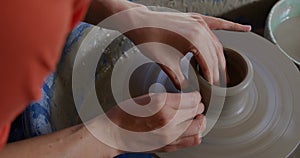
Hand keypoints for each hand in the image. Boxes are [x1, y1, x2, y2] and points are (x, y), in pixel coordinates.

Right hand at [95, 92, 205, 151]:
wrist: (115, 133)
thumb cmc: (126, 113)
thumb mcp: (147, 97)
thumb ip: (169, 98)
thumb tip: (187, 99)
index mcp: (162, 105)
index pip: (192, 99)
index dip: (195, 96)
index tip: (193, 95)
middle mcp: (168, 121)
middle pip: (196, 112)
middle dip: (197, 106)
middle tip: (194, 104)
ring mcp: (169, 136)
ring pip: (198, 127)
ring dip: (198, 119)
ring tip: (194, 116)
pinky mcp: (168, 146)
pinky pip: (192, 140)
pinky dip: (195, 133)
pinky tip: (190, 128)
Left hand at [124, 10, 250, 87]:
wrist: (138, 22)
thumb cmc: (149, 39)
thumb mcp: (165, 63)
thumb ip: (180, 78)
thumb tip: (189, 91)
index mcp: (195, 39)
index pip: (210, 64)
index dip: (213, 79)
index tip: (214, 89)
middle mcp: (201, 29)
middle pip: (216, 55)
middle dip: (219, 71)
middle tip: (220, 85)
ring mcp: (199, 22)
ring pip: (217, 42)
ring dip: (221, 58)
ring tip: (225, 71)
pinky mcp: (196, 18)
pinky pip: (217, 23)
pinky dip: (231, 27)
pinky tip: (245, 28)